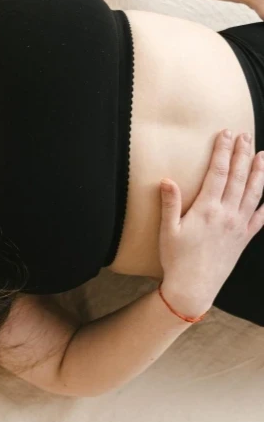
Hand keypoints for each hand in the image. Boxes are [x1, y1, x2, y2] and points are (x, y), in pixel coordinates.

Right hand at [158, 130, 263, 317]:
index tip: (224, 134)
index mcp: (207, 209)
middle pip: (240, 177)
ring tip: (262, 154)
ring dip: (259, 171)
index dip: (222, 152)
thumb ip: (170, 203)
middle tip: (244, 136)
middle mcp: (227, 214)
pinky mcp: (245, 237)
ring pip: (254, 192)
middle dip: (243, 154)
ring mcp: (239, 225)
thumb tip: (167, 180)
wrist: (193, 286)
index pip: (219, 173)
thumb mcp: (168, 230)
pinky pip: (262, 216)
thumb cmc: (176, 259)